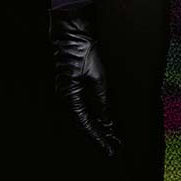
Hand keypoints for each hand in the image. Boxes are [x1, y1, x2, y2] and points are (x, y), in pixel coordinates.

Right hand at [48, 0, 122, 158]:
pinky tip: (104, 120)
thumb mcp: (98, 78)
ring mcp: (69, 91)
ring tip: (112, 138)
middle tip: (114, 147)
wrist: (74, 31)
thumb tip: (108, 122)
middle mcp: (66, 97)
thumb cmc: (84, 51)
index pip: (86, 124)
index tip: (110, 149)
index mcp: (69, 96)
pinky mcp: (74, 86)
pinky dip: (95, 115)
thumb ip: (103, 102)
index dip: (99, 138)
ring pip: (84, 116)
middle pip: (84, 123)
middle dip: (99, 135)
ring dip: (98, 126)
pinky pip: (84, 106)